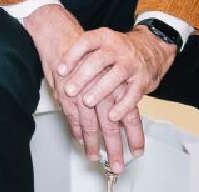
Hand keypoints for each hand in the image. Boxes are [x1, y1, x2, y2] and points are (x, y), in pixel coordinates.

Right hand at [23, 6, 136, 170]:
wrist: (61, 35)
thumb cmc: (86, 51)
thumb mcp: (108, 68)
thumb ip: (114, 90)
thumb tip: (120, 111)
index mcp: (116, 84)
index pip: (129, 115)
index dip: (133, 135)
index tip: (137, 151)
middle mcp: (101, 90)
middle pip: (110, 125)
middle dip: (113, 147)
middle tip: (116, 164)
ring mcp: (82, 93)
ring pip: (90, 124)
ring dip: (92, 142)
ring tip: (93, 156)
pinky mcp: (65, 94)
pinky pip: (72, 116)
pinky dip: (75, 129)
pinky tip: (79, 139)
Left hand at [59, 26, 174, 125]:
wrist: (152, 48)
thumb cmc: (118, 49)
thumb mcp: (101, 44)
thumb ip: (83, 54)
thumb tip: (57, 71)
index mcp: (104, 37)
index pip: (86, 43)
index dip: (72, 56)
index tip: (60, 70)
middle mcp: (118, 49)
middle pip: (98, 61)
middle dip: (82, 77)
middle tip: (68, 90)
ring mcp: (132, 64)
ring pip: (115, 77)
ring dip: (99, 91)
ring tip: (86, 102)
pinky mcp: (143, 80)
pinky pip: (133, 94)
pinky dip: (123, 106)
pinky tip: (112, 116)